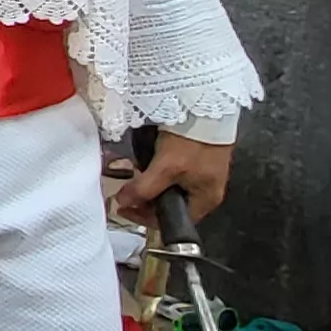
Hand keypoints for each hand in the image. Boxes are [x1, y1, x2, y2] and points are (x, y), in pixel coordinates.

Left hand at [113, 131, 231, 225]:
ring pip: (170, 189)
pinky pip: (174, 175)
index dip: (145, 217)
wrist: (207, 109)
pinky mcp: (198, 161)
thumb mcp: (165, 167)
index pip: (172, 221)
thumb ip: (144, 189)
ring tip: (134, 178)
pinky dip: (158, 173)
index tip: (123, 208)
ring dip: (151, 185)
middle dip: (146, 200)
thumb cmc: (191, 143)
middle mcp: (207, 192)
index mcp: (205, 201)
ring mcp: (203, 176)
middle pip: (170, 205)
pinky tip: (147, 164)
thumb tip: (122, 202)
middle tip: (126, 191)